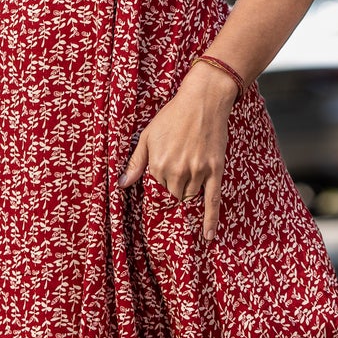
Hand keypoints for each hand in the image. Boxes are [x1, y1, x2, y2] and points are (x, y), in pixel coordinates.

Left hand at [119, 61, 238, 241]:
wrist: (203, 100)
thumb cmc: (172, 115)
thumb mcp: (148, 136)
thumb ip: (136, 162)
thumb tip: (122, 184)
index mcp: (158, 164)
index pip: (156, 189)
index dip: (159, 184)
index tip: (163, 177)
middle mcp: (177, 171)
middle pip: (173, 196)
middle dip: (172, 190)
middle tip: (177, 172)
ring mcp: (198, 172)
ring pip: (189, 197)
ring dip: (187, 193)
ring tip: (189, 175)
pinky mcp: (215, 170)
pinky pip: (212, 201)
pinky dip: (210, 220)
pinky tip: (208, 237)